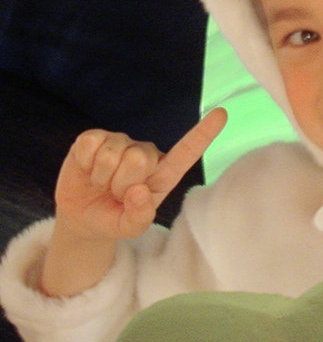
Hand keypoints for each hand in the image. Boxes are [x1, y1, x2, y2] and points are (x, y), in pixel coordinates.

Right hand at [54, 108, 226, 240]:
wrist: (81, 216)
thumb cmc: (113, 218)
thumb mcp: (129, 228)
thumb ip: (139, 217)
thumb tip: (139, 192)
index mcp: (163, 174)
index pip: (187, 151)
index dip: (204, 133)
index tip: (222, 114)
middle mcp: (146, 153)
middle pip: (138, 159)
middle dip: (121, 184)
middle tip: (116, 194)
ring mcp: (121, 142)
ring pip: (112, 154)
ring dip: (102, 178)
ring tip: (103, 184)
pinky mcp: (95, 137)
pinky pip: (91, 145)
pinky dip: (85, 164)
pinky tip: (88, 170)